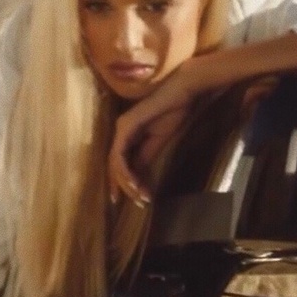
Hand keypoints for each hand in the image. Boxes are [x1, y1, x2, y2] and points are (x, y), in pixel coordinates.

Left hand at [108, 67, 196, 205]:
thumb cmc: (173, 111)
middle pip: (113, 165)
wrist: (183, 92)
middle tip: (137, 204)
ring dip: (126, 184)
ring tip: (140, 198)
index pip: (118, 162)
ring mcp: (120, 128)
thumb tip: (137, 178)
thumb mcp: (158, 141)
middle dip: (123, 188)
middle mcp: (119, 131)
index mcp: (126, 134)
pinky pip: (119, 155)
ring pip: (114, 163)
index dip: (123, 183)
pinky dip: (125, 172)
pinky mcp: (126, 127)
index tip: (135, 200)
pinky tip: (135, 184)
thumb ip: (145, 157)